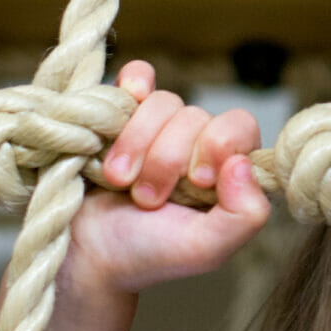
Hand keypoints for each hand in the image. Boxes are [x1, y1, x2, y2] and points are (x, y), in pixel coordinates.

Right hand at [63, 60, 269, 297]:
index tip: (197, 181)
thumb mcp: (208, 248)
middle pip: (196, 116)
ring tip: (120, 182)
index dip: (218, 147)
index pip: (240, 127)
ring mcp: (159, 126)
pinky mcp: (121, 114)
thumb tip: (243, 163)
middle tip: (148, 198)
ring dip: (137, 145)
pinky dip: (133, 82)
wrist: (86, 254)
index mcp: (226, 169)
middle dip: (167, 159)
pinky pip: (138, 76)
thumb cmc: (149, 253)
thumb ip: (245, 215)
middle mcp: (197, 142)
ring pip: (164, 102)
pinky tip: (127, 97)